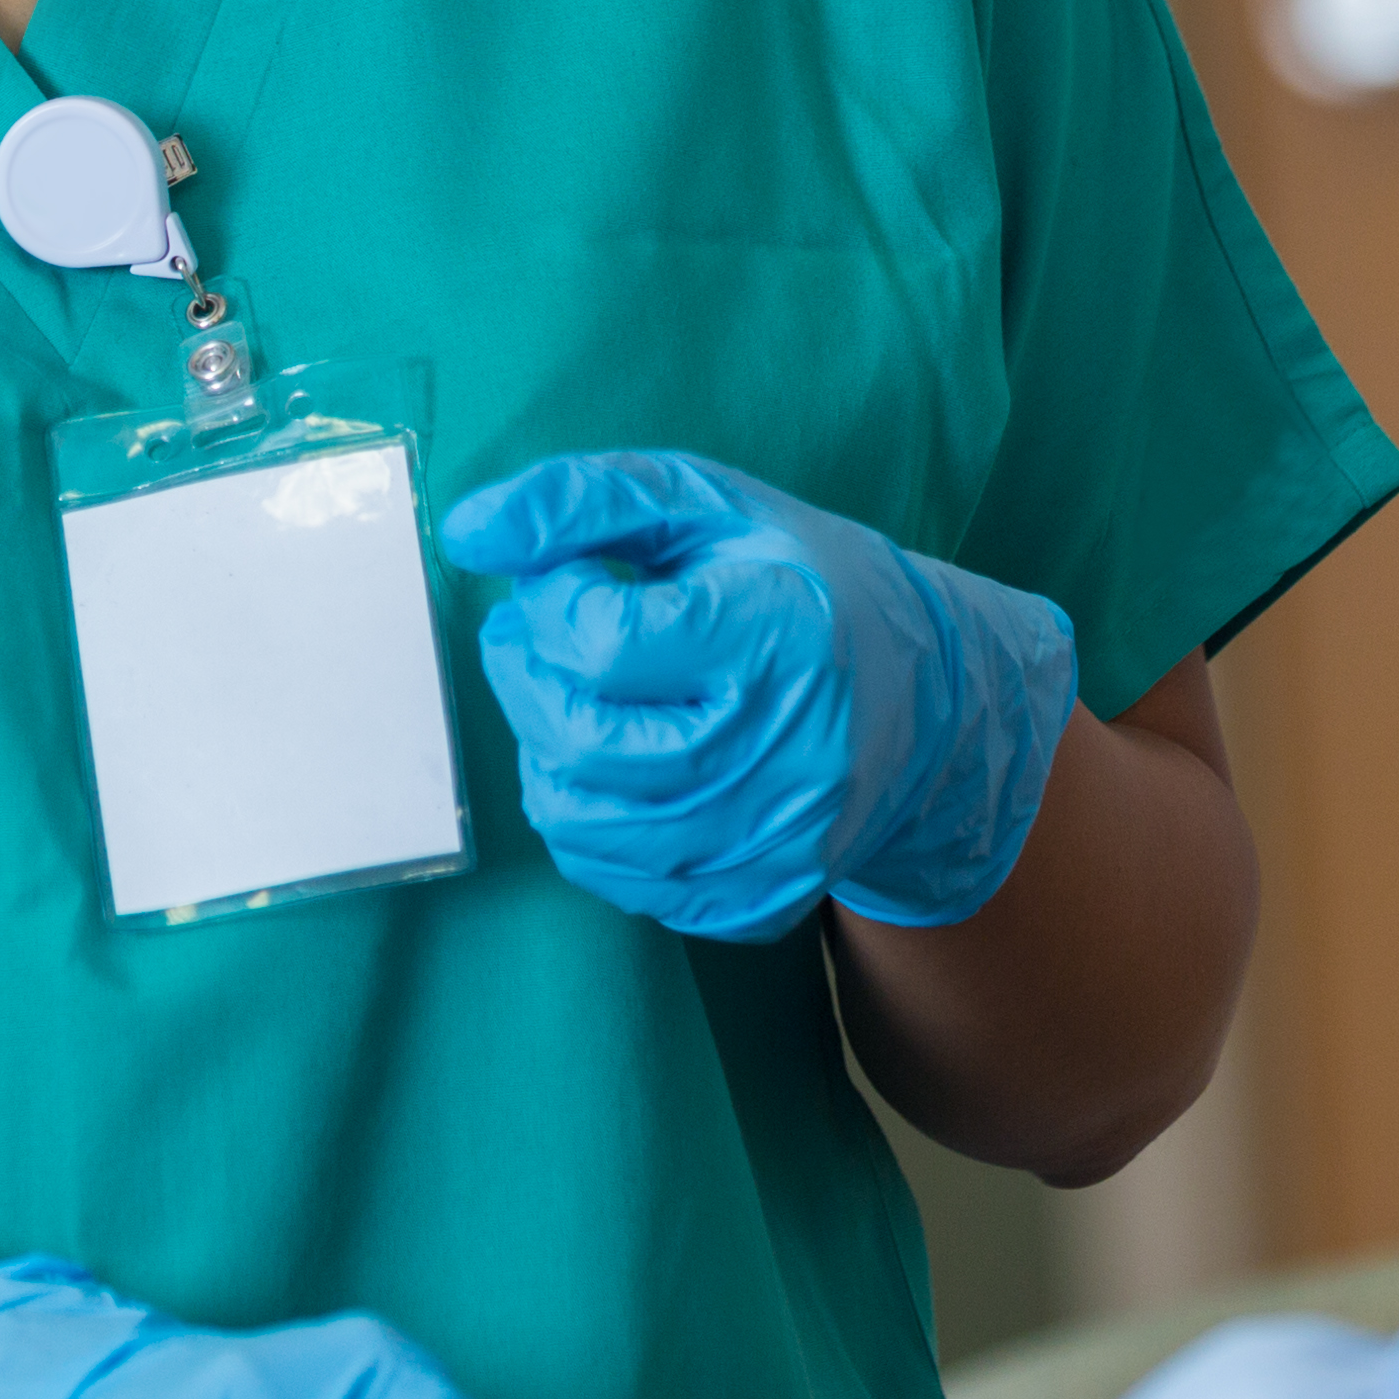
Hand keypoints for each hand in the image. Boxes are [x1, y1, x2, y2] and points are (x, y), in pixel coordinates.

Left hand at [436, 451, 1081, 939]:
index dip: (553, 604)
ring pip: (584, 822)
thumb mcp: (707, 507)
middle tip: (536, 637)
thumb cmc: (803, 584)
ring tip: (579, 698)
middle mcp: (787, 753)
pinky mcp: (761, 897)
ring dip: (548, 752)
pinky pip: (618, 879)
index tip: (568, 582)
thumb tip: (468, 532)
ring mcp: (777, 840)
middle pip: (582, 740)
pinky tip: (622, 763)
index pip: (602, 642)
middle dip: (527, 680)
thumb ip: (583, 501)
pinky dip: (590, 820)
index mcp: (780, 636)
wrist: (930, 699)